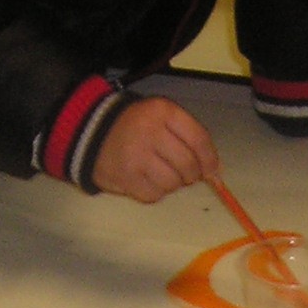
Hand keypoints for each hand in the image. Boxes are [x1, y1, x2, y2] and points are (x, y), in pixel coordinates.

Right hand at [92, 97, 219, 202]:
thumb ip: (190, 138)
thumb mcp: (162, 118)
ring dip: (172, 184)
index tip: (211, 170)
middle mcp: (150, 132)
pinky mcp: (126, 178)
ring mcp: (136, 156)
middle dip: (191, 174)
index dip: (210, 159)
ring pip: (173, 183)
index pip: (199, 139)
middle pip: (188, 164)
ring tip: (160, 173)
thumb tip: (215, 172)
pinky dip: (155, 192)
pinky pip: (155, 195)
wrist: (91, 131)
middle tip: (183, 173)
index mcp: (163, 112)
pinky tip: (146, 180)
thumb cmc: (136, 126)